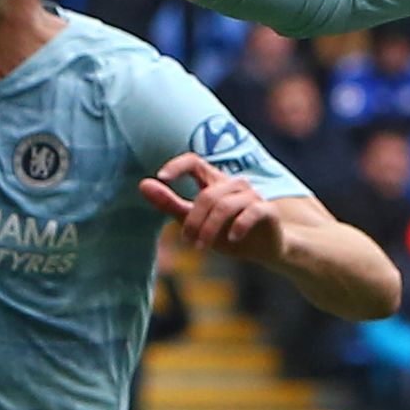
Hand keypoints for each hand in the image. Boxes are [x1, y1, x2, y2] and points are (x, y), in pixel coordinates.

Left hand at [141, 153, 282, 255]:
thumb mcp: (194, 220)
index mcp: (213, 182)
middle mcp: (233, 184)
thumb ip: (170, 203)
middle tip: (187, 242)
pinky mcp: (267, 210)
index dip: (178, 165)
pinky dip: (238, 226)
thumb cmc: (228, 232)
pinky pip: (251, 212)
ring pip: (225, 204)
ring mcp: (252, 195)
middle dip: (193, 220)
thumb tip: (143, 184)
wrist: (267, 249)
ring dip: (210, 228)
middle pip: (206, 195)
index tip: (163, 177)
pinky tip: (232, 240)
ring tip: (202, 247)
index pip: (194, 161)